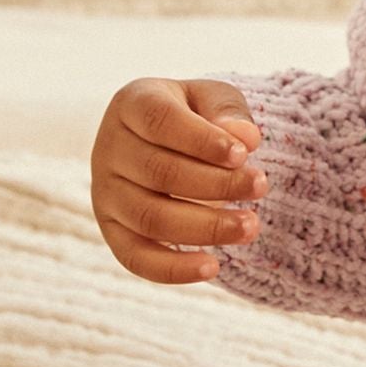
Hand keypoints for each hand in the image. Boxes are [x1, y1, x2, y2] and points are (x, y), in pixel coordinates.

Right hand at [90, 76, 265, 285]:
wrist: (169, 141)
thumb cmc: (196, 114)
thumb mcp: (215, 98)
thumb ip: (229, 112)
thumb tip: (245, 138)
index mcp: (132, 103)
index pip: (159, 120)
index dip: (203, 140)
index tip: (245, 154)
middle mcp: (109, 148)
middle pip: (159, 172)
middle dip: (216, 184)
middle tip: (260, 187)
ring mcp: (105, 192)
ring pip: (150, 217)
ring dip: (205, 227)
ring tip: (250, 226)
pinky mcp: (112, 230)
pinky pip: (135, 257)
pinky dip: (173, 268)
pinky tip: (213, 267)